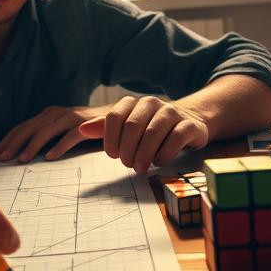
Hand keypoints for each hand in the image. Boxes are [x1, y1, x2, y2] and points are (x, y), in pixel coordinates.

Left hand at [0, 105, 109, 162]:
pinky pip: (71, 136)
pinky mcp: (87, 125)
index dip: (8, 139)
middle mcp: (57, 113)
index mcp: (48, 114)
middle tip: (2, 158)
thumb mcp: (63, 128)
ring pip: (46, 130)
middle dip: (14, 143)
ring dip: (32, 145)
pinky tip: (50, 157)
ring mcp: (72, 117)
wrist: (118, 115)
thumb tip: (24, 152)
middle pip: (30, 128)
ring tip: (22, 160)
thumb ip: (47, 136)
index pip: (22, 127)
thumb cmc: (86, 127)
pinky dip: (59, 146)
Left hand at [78, 95, 209, 174]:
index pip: (114, 117)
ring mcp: (172, 112)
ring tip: (140, 168)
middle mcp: (152, 103)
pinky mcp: (189, 125)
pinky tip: (158, 162)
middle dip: (127, 149)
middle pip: (133, 126)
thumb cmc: (151, 129)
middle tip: (128, 165)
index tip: (112, 154)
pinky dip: (164, 154)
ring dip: (144, 154)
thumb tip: (81, 129)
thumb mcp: (127, 127)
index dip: (110, 138)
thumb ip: (105, 128)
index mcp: (133, 103)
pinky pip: (175, 139)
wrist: (188, 123)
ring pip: (153, 132)